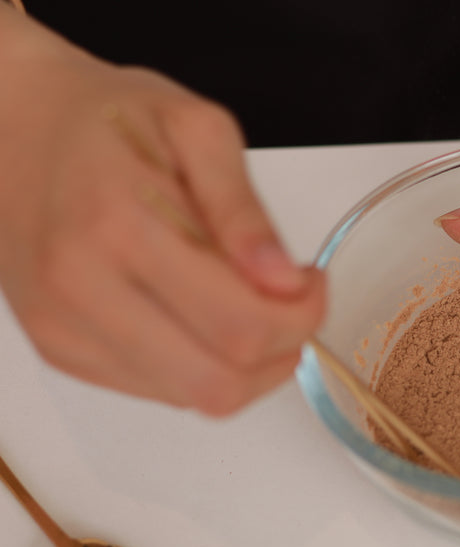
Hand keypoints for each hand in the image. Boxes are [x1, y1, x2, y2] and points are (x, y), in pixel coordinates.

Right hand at [0, 12, 324, 414]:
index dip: (302, 317)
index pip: (242, 326)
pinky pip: (160, 393)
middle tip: (293, 304)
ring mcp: (65, 330)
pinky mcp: (60, 351)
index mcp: (121, 228)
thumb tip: (283, 280)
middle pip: (220, 383)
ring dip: (247, 366)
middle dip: (282, 352)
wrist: (9, 124)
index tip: (312, 282)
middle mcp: (83, 291)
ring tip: (248, 302)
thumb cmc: (107, 119)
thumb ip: (244, 209)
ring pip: (193, 398)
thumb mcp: (196, 127)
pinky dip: (202, 365)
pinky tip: (203, 314)